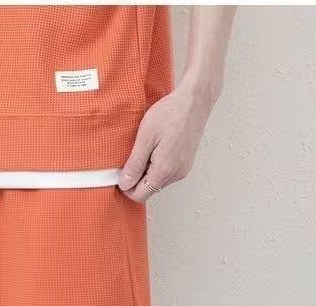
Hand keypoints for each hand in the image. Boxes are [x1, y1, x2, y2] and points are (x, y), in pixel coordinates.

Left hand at [118, 82, 215, 203]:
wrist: (195, 100)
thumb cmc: (171, 113)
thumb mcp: (145, 138)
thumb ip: (134, 164)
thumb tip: (124, 184)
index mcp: (164, 171)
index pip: (140, 195)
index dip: (127, 187)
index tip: (121, 172)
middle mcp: (176, 175)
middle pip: (149, 190)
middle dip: (136, 179)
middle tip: (131, 157)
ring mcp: (183, 170)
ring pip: (157, 182)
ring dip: (147, 172)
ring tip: (145, 149)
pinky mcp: (186, 163)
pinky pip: (166, 173)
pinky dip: (157, 166)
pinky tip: (156, 148)